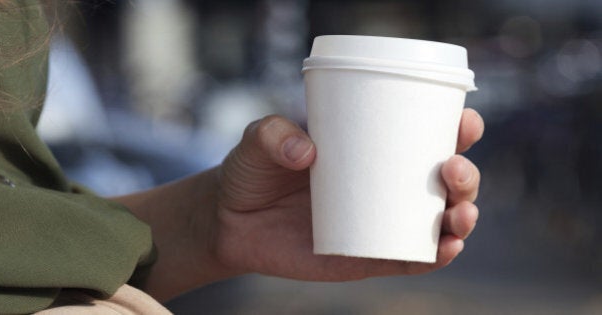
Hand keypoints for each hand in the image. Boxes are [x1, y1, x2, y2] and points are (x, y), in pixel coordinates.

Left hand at [215, 109, 482, 279]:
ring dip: (462, 215)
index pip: (424, 136)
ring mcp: (379, 223)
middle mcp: (383, 186)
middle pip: (444, 181)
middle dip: (465, 175)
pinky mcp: (367, 258)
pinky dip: (436, 256)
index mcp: (370, 149)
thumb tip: (307, 153)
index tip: (465, 121)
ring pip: (438, 221)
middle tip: (451, 167)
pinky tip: (447, 247)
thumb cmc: (252, 171)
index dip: (455, 128)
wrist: (230, 221)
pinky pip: (411, 260)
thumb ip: (274, 135)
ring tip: (458, 211)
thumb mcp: (258, 139)